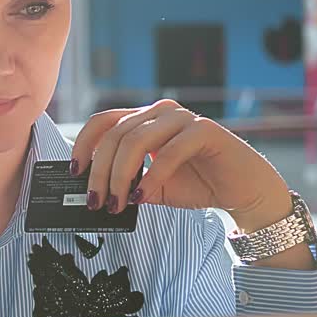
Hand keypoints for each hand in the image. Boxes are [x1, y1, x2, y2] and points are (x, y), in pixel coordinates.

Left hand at [70, 100, 290, 233]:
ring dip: (120, 176)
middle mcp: (161, 112)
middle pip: (115, 134)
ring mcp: (183, 118)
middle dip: (100, 171)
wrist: (242, 191)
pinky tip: (143, 197)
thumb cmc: (198, 184)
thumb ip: (126, 185)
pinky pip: (168, 152)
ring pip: (136, 140)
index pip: (104, 122)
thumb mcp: (151, 187)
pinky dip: (151, 177)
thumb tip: (94, 195)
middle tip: (96, 202)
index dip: (84, 144)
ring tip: (117, 204)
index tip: (74, 172)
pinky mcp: (204, 130)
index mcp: (145, 119)